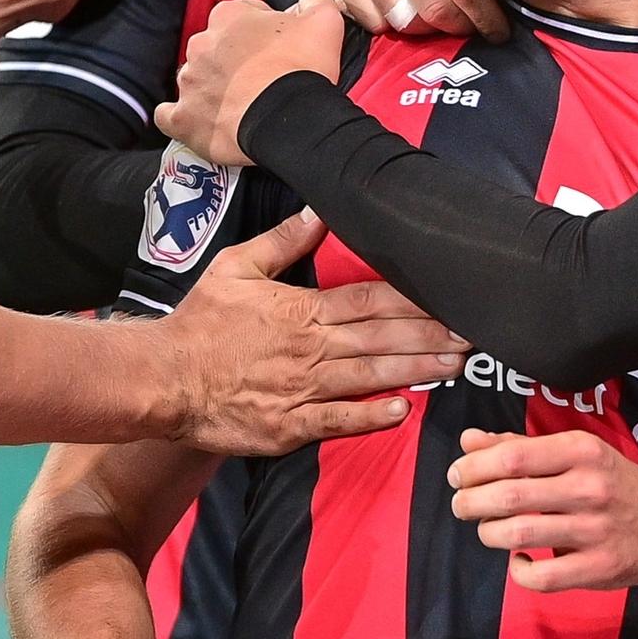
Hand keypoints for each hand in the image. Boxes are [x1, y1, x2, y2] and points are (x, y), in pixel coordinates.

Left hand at [156, 0, 345, 165]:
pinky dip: (182, 118)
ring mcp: (189, 82)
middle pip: (216, 48)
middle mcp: (201, 44)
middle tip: (263, 78)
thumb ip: (316, 0)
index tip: (279, 49)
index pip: (243, 16)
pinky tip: (198, 121)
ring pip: (196, 80)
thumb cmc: (303, 68)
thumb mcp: (324, 21)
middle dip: (235, 60)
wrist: (289, 118)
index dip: (264, 32)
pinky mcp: (183, 118)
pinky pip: (171, 116)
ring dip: (213, 88)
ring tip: (241, 105)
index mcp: (228, 16)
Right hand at [165, 208, 461, 455]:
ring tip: (456, 365)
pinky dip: (371, 416)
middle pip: (382, 338)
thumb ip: (282, 243)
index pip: (371, 300)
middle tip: (474, 335)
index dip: (414, 299)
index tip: (450, 297)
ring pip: (370, 376)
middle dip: (431, 335)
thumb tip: (319, 213)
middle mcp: (311, 348)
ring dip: (416, 370)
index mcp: (302, 309)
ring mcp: (302, 389)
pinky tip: (404, 409)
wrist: (163, 378)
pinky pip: (338, 421)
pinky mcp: (290, 426)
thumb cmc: (200, 323)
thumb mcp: (236, 268)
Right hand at [330, 0, 509, 40]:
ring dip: (422, 30)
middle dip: (457, 28)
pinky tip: (396, 12)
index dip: (485, 16)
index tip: (498, 34)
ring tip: (431, 20)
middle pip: (435, 8)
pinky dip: (386, 26)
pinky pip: (373, 20)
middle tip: (466, 31)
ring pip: (404, 19)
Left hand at [446, 427, 637, 595]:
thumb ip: (519, 447)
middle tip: (461, 504)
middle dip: (471, 502)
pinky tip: (518, 560)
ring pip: (519, 535)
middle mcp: (589, 488)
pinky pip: (542, 577)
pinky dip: (518, 570)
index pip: (512, 456)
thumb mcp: (576, 454)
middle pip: (510, 496)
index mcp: (581, 451)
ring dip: (488, 533)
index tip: (457, 475)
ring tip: (485, 529)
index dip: (473, 466)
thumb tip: (468, 442)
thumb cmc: (612, 484)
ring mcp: (595, 530)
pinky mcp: (598, 568)